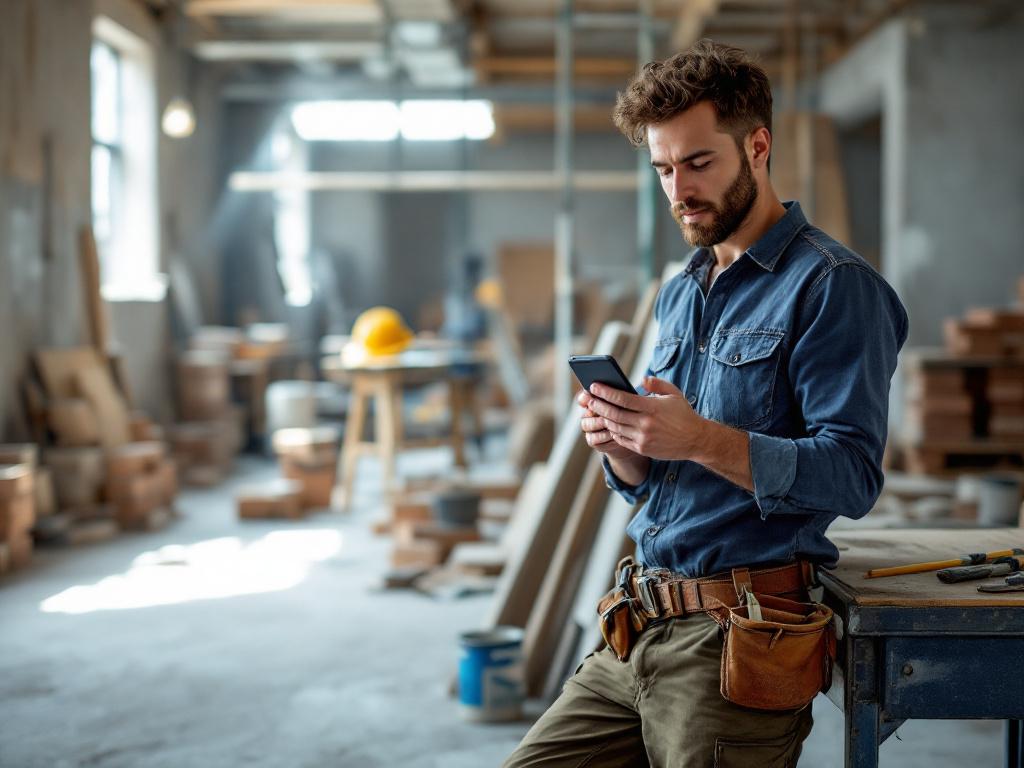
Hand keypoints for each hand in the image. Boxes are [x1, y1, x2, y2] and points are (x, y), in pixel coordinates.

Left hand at [587, 377, 707, 460]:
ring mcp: (643, 438)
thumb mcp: (674, 393)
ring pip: (616, 427)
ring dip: (604, 419)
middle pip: (614, 414)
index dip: (606, 392)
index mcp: (652, 407)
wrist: (696, 440)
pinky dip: (613, 431)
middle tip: (589, 399)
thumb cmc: (683, 414)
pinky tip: (610, 424)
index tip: (594, 386)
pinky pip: (621, 439)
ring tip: (597, 411)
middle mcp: (646, 424)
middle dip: (599, 405)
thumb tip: (641, 379)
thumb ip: (657, 383)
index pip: (623, 398)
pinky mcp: (642, 449)